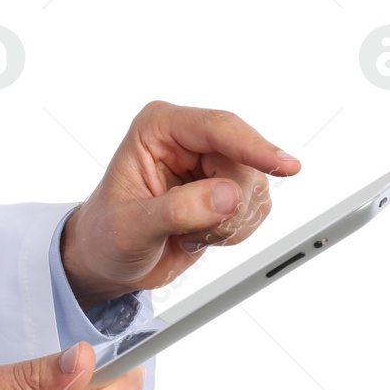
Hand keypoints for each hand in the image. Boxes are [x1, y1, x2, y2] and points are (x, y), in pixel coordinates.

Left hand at [61, 101, 300, 308]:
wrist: (107, 261)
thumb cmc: (104, 236)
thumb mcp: (131, 227)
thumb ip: (178, 210)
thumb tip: (227, 196)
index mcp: (158, 129)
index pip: (218, 127)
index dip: (254, 147)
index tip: (285, 167)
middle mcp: (189, 140)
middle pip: (244, 162)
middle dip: (228, 206)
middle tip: (194, 230)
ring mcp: (210, 164)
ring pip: (255, 186)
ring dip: (229, 223)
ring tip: (189, 232)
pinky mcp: (226, 190)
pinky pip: (257, 207)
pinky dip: (235, 231)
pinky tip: (201, 235)